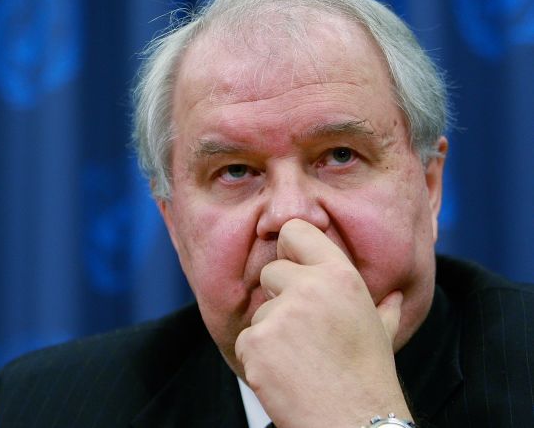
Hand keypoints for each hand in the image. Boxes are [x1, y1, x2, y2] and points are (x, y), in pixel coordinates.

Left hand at [235, 218, 409, 426]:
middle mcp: (309, 287)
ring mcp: (279, 314)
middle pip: (271, 272)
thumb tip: (393, 297)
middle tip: (303, 332)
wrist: (352, 422)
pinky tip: (285, 375)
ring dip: (270, 335)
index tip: (292, 265)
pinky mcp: (255, 341)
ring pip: (259, 312)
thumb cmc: (367, 379)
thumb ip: (381, 308)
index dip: (290, 249)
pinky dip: (258, 360)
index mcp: (340, 276)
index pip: (296, 231)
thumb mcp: (380, 333)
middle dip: (279, 299)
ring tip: (300, 361)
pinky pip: (246, 341)